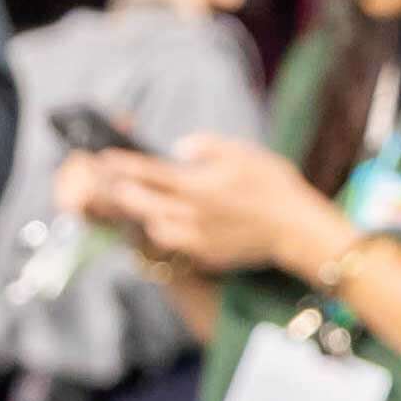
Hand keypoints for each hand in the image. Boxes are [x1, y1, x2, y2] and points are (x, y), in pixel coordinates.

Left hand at [105, 132, 348, 282]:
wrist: (294, 228)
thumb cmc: (273, 185)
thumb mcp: (244, 152)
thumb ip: (207, 147)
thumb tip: (180, 148)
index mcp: (196, 185)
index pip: (149, 173)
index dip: (124, 165)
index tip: (105, 158)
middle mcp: (190, 213)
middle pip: (142, 203)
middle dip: (121, 191)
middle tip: (110, 181)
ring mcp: (195, 237)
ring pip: (153, 226)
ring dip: (141, 214)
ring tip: (136, 202)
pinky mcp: (204, 254)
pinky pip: (174, 242)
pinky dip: (164, 231)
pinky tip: (166, 223)